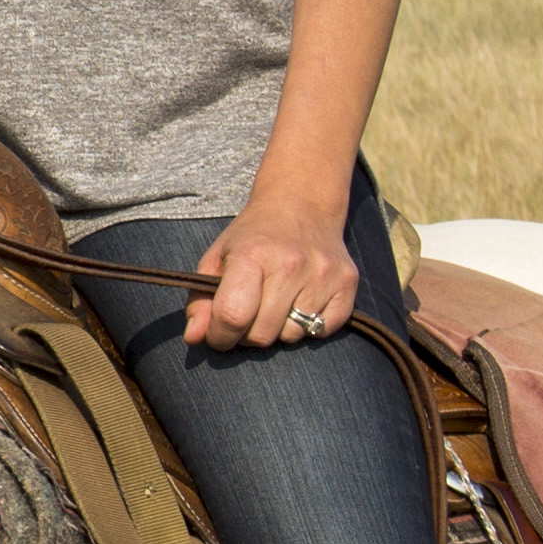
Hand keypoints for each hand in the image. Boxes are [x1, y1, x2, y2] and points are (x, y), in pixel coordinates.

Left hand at [184, 207, 363, 351]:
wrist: (302, 205)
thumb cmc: (252, 239)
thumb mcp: (216, 259)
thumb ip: (200, 300)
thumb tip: (194, 338)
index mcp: (251, 256)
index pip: (233, 316)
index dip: (219, 336)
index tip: (217, 335)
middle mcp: (291, 265)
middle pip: (262, 334)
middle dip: (247, 335)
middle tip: (247, 315)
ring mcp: (324, 275)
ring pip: (292, 336)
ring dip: (278, 330)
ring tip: (274, 304)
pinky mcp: (348, 284)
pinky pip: (323, 331)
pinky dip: (308, 327)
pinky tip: (299, 302)